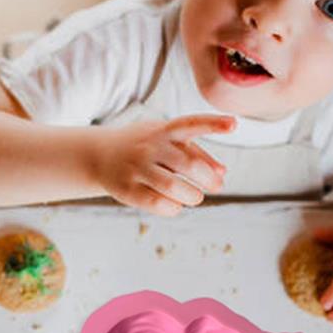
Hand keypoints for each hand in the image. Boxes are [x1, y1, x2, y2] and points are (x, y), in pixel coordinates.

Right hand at [89, 114, 234, 215]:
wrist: (99, 155)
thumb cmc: (142, 147)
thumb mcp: (167, 141)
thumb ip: (197, 153)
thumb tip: (222, 172)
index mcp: (163, 131)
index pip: (190, 124)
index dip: (213, 124)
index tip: (234, 124)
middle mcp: (149, 146)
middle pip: (188, 164)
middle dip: (208, 179)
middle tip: (215, 186)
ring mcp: (136, 168)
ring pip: (174, 187)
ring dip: (192, 196)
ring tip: (194, 197)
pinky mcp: (127, 189)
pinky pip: (158, 203)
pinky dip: (173, 208)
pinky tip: (175, 205)